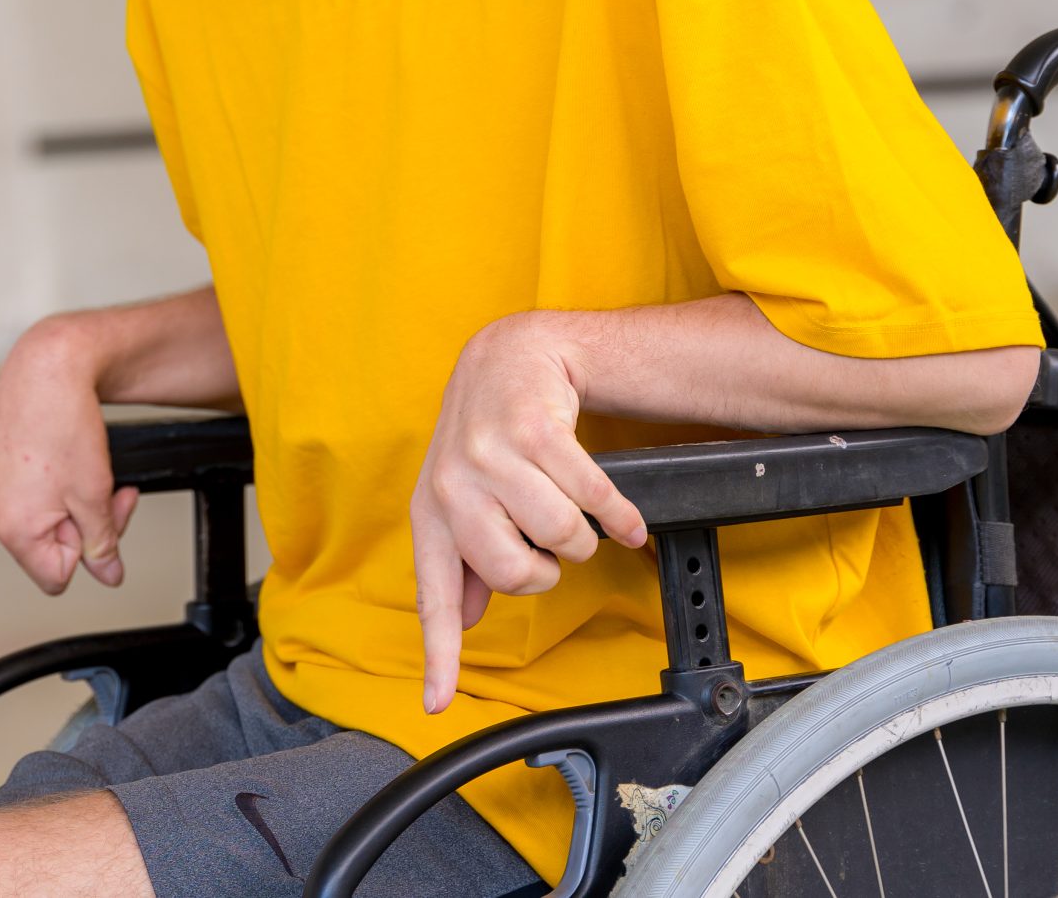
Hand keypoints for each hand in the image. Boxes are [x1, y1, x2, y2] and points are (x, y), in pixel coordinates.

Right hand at [0, 320, 141, 593]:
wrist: (43, 367)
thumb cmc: (64, 423)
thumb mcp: (94, 492)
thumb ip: (102, 543)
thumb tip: (108, 575)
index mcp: (12, 529)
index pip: (57, 576)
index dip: (89, 549)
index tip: (104, 513)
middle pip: (45, 546)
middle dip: (80, 522)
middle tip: (105, 487)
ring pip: (31, 518)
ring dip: (61, 502)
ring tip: (77, 466)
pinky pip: (14, 493)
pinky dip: (39, 483)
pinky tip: (53, 456)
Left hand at [411, 313, 647, 713]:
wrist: (510, 356)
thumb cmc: (486, 434)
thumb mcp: (462, 496)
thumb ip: (466, 557)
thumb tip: (467, 616)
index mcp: (432, 514)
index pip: (437, 596)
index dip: (439, 654)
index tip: (436, 701)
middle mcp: (453, 487)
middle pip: (518, 574)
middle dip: (548, 567)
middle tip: (548, 542)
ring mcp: (492, 456)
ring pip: (562, 538)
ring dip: (583, 535)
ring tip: (571, 512)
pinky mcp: (536, 430)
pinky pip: (595, 499)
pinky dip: (621, 516)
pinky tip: (624, 519)